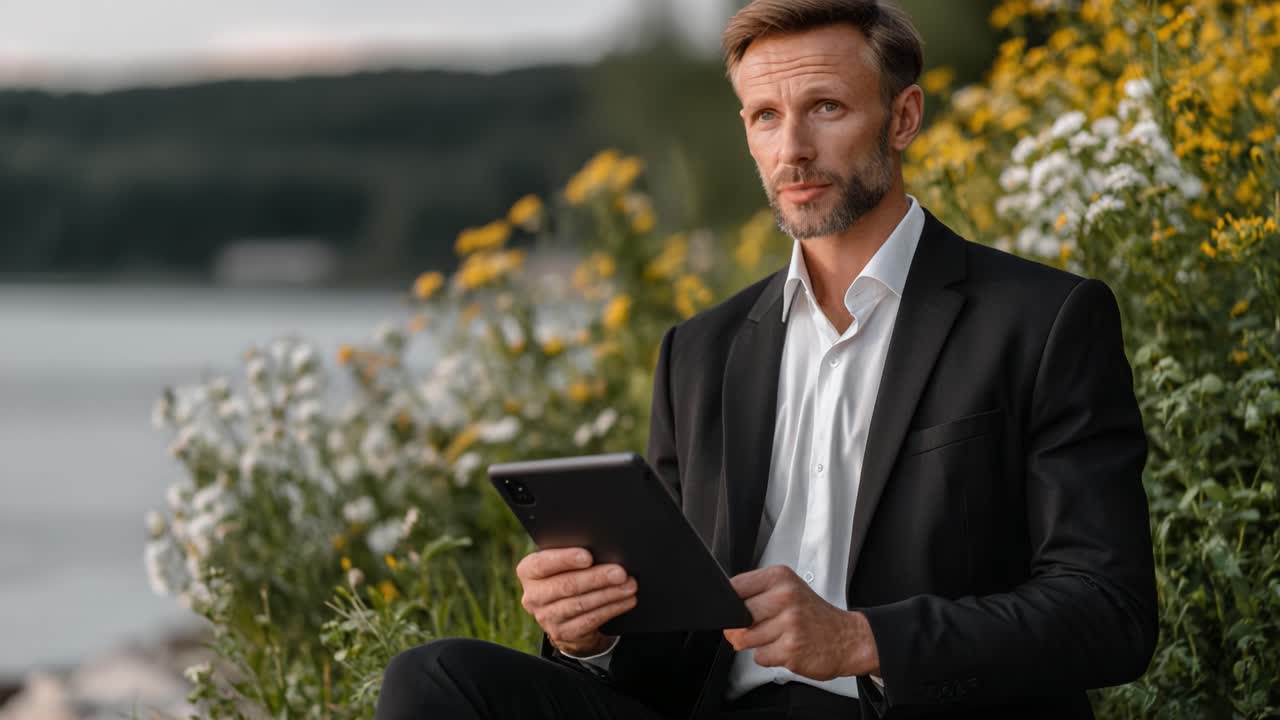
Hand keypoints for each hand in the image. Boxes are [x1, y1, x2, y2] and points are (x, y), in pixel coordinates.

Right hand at [516, 547, 636, 656]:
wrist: (563, 614)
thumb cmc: (566, 576)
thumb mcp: (561, 565)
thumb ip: (571, 556)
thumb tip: (601, 550)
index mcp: (528, 571)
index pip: (543, 563)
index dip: (566, 559)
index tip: (588, 556)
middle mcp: (533, 596)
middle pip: (567, 585)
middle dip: (597, 578)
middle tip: (620, 572)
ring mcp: (546, 617)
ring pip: (581, 604)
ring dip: (609, 594)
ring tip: (629, 586)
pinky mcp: (562, 633)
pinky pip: (590, 619)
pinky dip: (611, 609)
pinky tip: (625, 601)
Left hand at [723, 565, 879, 680]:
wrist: (848, 638)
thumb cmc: (814, 614)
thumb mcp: (788, 589)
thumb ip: (757, 593)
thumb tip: (725, 608)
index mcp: (781, 577)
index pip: (735, 586)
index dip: (730, 602)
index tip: (737, 608)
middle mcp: (785, 597)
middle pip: (737, 616)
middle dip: (739, 627)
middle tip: (757, 627)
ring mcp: (789, 624)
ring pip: (745, 639)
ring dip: (756, 643)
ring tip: (776, 636)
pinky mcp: (791, 650)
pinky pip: (760, 657)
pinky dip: (768, 656)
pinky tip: (784, 648)